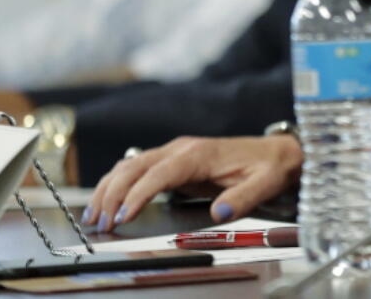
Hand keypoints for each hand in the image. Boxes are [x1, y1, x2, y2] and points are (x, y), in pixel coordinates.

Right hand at [83, 135, 302, 232]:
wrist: (276, 153)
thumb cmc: (268, 167)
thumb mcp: (264, 183)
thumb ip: (242, 198)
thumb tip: (219, 212)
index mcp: (199, 154)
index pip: (159, 173)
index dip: (138, 195)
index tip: (123, 216)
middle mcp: (181, 149)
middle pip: (135, 167)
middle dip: (113, 194)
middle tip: (100, 222)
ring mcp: (175, 153)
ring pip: (131, 165)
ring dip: (109, 188)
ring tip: (94, 215)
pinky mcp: (173, 161)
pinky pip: (138, 169)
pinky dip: (118, 183)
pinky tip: (107, 200)